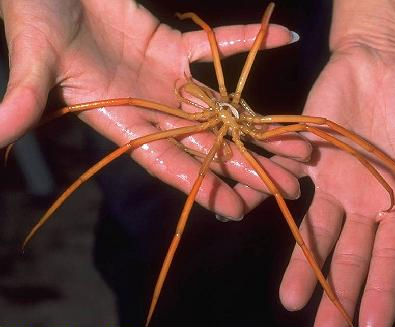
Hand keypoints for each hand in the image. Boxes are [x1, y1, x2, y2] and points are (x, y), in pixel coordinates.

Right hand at [0, 0, 308, 218]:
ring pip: (220, 107)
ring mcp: (163, 80)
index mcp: (119, 122)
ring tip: (302, 143)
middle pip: (207, 144)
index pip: (166, 164)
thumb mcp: (34, 56)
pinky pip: (217, 48)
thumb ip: (25, 94)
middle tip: (293, 184)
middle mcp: (149, 109)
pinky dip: (248, 43)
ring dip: (260, 121)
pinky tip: (287, 39)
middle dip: (250, 165)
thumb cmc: (35, 14)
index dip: (200, 186)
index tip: (239, 208)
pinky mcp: (171, 47)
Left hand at [278, 42, 394, 324]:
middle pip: (348, 257)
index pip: (389, 261)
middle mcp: (359, 203)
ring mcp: (329, 182)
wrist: (383, 62)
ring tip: (291, 301)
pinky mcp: (303, 157)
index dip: (382, 295)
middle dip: (339, 293)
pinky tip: (255, 225)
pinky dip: (274, 202)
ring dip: (303, 263)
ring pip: (314, 230)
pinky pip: (285, 184)